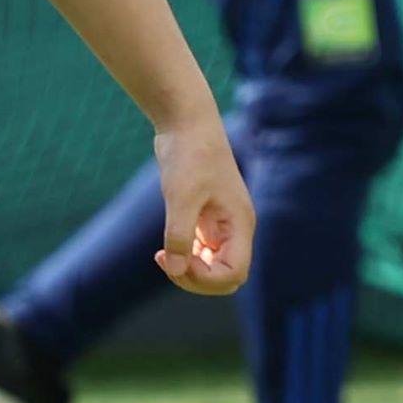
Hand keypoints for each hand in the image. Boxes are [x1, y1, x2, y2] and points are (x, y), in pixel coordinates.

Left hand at [151, 115, 253, 295]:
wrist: (186, 122)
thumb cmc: (189, 155)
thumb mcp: (181, 196)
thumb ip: (179, 236)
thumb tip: (175, 270)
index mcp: (239, 224)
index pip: (234, 273)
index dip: (206, 278)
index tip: (176, 260)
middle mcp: (235, 228)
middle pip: (226, 276)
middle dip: (197, 279)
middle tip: (166, 262)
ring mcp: (221, 225)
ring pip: (212, 267)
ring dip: (189, 270)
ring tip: (163, 255)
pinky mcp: (205, 218)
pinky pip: (201, 252)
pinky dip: (185, 257)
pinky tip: (165, 248)